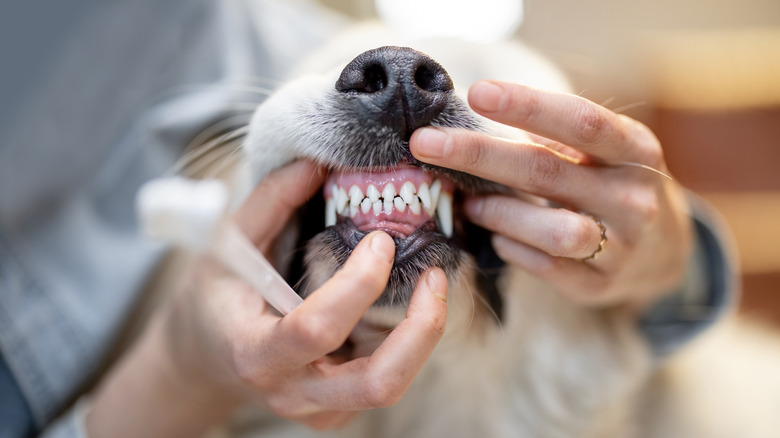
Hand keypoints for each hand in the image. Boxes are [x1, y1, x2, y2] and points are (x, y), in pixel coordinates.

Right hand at [87, 161, 447, 436]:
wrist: (205, 358)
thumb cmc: (216, 298)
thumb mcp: (228, 245)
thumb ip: (271, 202)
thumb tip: (316, 163)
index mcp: (255, 353)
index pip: (315, 329)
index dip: (358, 284)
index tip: (380, 240)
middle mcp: (292, 392)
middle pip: (377, 383)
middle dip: (421, 329)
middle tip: (435, 277)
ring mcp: (319, 409)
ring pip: (392, 386)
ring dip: (423, 335)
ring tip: (432, 285)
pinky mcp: (339, 410)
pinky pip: (386, 380)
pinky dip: (407, 342)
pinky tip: (405, 305)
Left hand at [410, 80, 692, 310]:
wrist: (666, 252)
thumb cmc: (615, 185)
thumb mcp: (605, 152)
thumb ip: (556, 137)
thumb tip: (481, 114)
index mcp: (636, 151)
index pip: (580, 122)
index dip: (528, 106)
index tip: (477, 93)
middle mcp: (634, 197)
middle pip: (547, 172)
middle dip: (478, 155)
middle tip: (425, 144)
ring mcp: (621, 247)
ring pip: (551, 230)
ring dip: (498, 213)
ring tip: (470, 203)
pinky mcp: (600, 286)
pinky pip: (546, 268)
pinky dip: (512, 249)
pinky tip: (497, 237)